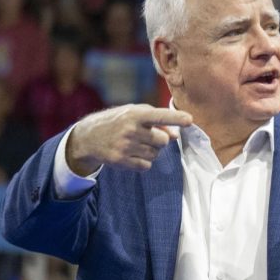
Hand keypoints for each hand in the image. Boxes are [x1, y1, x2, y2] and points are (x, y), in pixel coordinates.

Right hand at [65, 105, 192, 173]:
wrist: (89, 137)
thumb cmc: (120, 121)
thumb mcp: (136, 113)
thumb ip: (158, 122)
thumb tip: (176, 136)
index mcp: (135, 114)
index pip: (160, 116)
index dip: (176, 118)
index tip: (190, 120)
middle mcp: (130, 129)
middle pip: (163, 141)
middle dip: (160, 140)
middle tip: (147, 136)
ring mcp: (125, 146)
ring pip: (156, 154)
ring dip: (151, 151)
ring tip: (136, 144)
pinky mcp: (121, 161)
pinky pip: (146, 165)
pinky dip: (144, 161)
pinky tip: (132, 154)